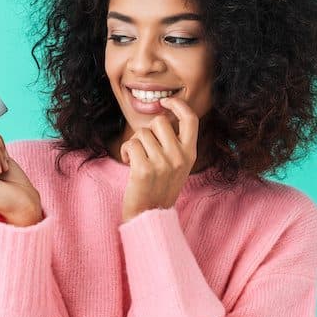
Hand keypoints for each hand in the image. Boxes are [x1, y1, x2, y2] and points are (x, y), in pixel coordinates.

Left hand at [120, 96, 198, 222]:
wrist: (150, 216)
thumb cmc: (160, 187)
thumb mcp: (177, 165)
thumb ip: (175, 143)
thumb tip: (162, 115)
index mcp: (190, 153)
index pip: (191, 118)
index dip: (178, 104)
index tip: (166, 101)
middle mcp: (179, 157)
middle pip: (160, 121)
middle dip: (147, 130)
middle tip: (146, 148)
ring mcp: (163, 163)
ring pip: (141, 133)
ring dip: (134, 143)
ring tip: (138, 160)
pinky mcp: (144, 169)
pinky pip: (130, 144)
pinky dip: (125, 151)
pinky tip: (129, 163)